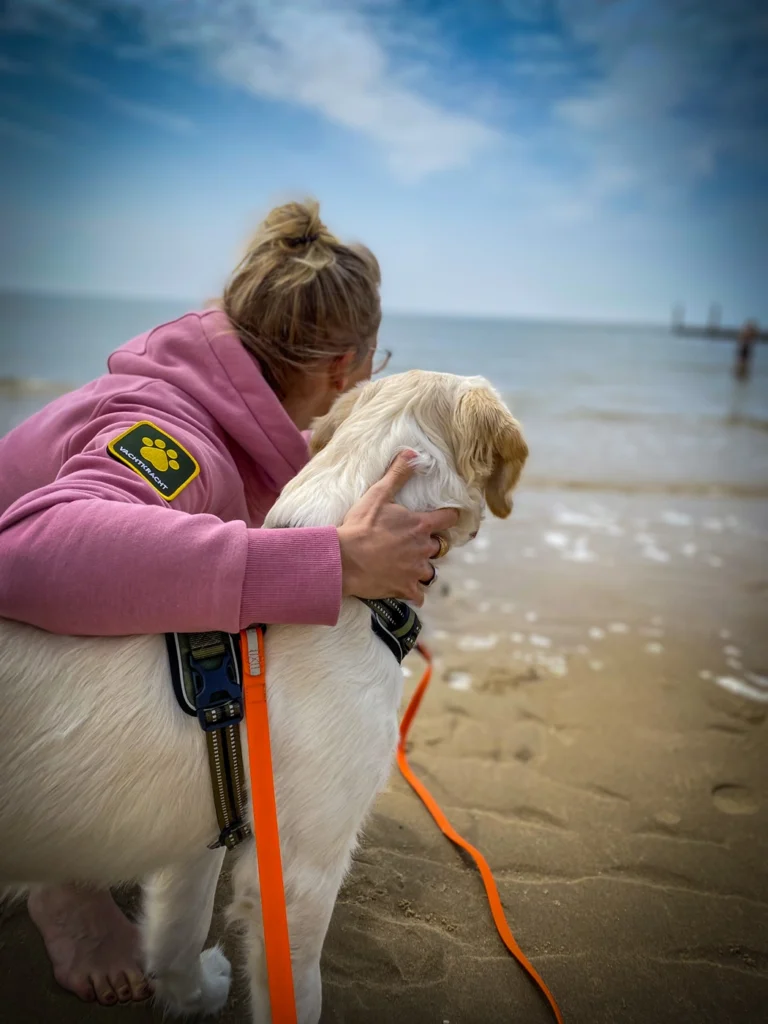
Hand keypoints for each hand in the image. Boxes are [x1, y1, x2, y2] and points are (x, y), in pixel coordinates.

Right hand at [337, 451, 458, 605]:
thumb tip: (413, 453)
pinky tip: (406, 589)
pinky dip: (414, 592)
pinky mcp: (405, 589)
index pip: (449, 518)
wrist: (344, 559)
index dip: (449, 516)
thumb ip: (398, 474)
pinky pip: (419, 595)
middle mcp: (423, 549)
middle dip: (430, 545)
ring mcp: (415, 571)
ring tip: (409, 566)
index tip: (447, 516)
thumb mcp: (378, 495)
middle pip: (439, 547)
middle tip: (415, 543)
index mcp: (420, 525)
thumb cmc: (360, 526)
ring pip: (430, 572)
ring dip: (422, 569)